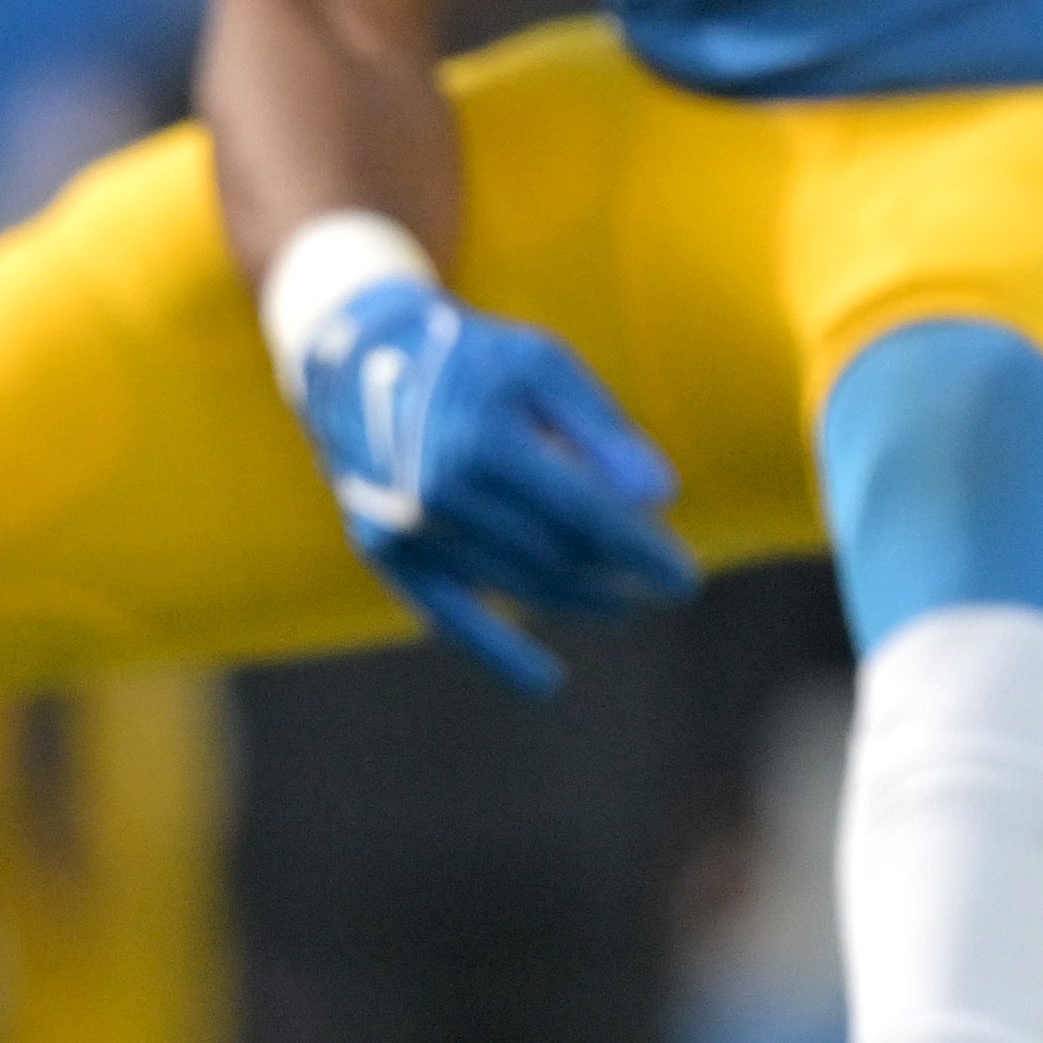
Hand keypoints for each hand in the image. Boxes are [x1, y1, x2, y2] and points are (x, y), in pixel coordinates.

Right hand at [292, 271, 693, 691]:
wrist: (358, 360)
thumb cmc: (473, 360)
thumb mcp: (543, 367)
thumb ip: (603, 431)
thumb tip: (662, 497)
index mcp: (482, 437)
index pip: (584, 514)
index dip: (641, 553)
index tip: (683, 579)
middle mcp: (438, 491)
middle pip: (556, 555)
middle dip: (618, 576)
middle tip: (662, 585)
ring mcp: (408, 528)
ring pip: (516, 585)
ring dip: (580, 602)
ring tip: (622, 604)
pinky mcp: (387, 551)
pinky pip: (449, 616)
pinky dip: (498, 654)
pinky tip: (546, 682)